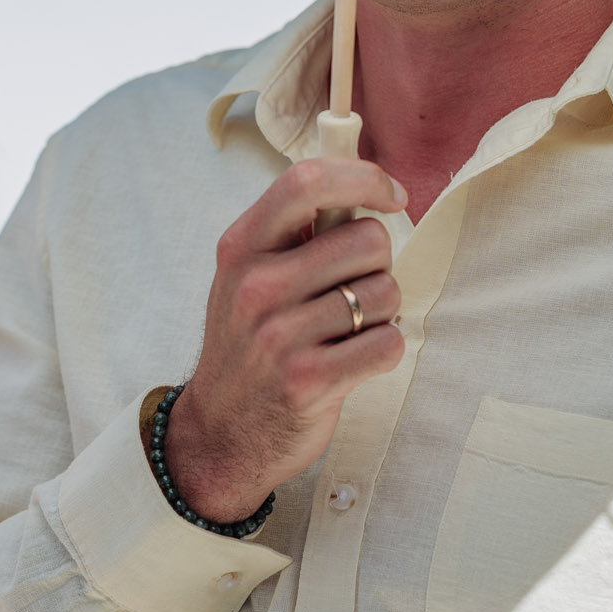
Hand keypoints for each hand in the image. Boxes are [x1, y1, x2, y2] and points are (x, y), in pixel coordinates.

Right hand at [165, 158, 406, 521]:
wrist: (220, 433)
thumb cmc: (249, 343)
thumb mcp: (248, 275)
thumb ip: (296, 231)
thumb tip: (366, 184)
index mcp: (242, 246)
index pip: (308, 180)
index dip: (364, 178)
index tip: (392, 196)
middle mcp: (256, 286)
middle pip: (369, 239)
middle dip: (376, 265)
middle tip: (348, 294)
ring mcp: (280, 335)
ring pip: (385, 292)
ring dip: (380, 313)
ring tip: (344, 333)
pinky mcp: (309, 381)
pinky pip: (387, 342)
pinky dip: (382, 350)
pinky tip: (352, 361)